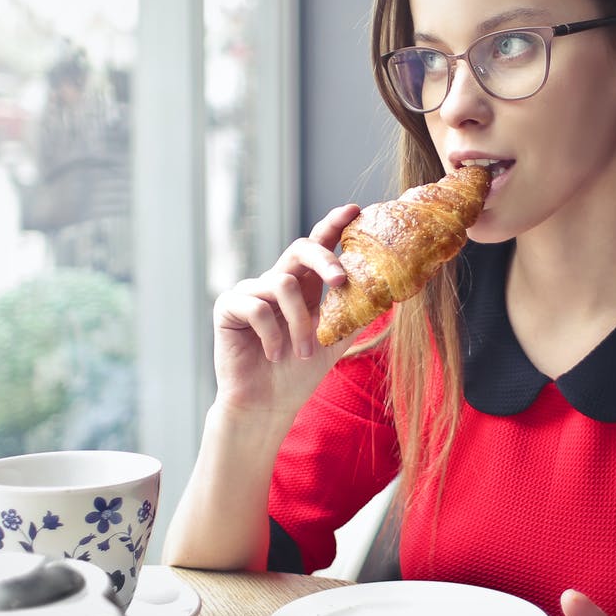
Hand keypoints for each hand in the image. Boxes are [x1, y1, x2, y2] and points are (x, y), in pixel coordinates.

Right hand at [212, 204, 361, 418]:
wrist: (267, 405)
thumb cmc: (298, 374)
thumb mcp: (334, 341)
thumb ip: (353, 314)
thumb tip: (387, 293)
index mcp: (302, 286)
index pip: (318, 247)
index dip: (333, 226)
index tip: (353, 210)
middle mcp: (275, 282)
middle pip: (299, 249)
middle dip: (323, 258)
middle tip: (340, 280)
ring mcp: (250, 291)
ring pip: (283, 285)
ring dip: (299, 324)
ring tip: (301, 352)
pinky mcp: (228, 307)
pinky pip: (257, 307)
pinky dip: (273, 335)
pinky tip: (273, 354)